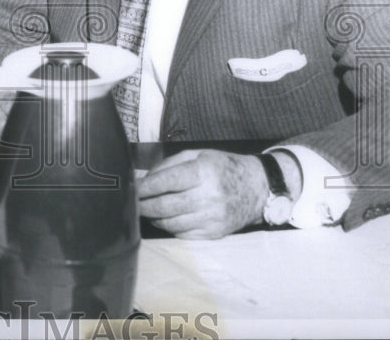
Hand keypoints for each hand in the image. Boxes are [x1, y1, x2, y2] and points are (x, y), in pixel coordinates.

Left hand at [137, 149, 267, 238]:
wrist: (257, 189)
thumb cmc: (224, 167)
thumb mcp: (198, 155)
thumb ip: (170, 164)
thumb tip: (145, 178)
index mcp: (203, 173)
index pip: (167, 182)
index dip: (146, 187)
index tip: (132, 188)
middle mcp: (208, 197)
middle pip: (166, 206)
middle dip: (144, 205)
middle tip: (132, 203)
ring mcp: (212, 218)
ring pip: (172, 223)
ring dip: (154, 218)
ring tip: (144, 211)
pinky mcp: (214, 233)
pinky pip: (183, 233)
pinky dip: (168, 227)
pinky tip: (163, 219)